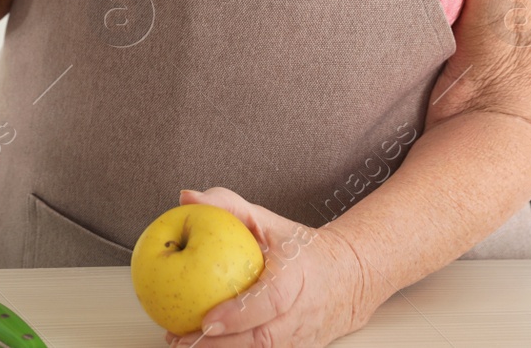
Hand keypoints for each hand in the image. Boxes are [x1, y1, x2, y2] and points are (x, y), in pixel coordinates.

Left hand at [167, 187, 375, 347]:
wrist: (350, 276)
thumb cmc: (302, 249)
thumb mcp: (267, 221)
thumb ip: (227, 206)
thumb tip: (188, 197)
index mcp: (296, 278)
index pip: (270, 302)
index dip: (238, 315)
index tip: (207, 321)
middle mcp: (302, 313)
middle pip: (262, 339)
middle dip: (219, 344)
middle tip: (180, 339)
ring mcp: (302, 337)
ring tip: (182, 345)